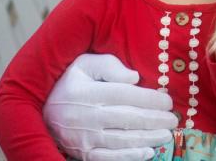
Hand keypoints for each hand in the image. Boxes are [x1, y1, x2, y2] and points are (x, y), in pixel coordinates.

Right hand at [43, 53, 176, 159]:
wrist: (41, 109)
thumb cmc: (70, 82)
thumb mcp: (85, 63)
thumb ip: (110, 66)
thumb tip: (135, 78)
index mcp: (88, 92)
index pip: (126, 96)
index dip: (151, 100)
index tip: (168, 102)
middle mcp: (86, 116)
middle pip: (128, 119)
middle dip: (155, 120)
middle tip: (173, 120)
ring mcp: (83, 138)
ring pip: (122, 140)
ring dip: (148, 138)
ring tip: (167, 134)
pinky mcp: (82, 153)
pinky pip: (108, 158)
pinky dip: (130, 157)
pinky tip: (148, 152)